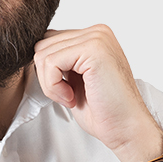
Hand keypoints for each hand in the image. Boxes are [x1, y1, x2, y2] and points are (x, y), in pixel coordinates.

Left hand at [33, 24, 162, 161]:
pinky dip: (53, 86)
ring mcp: (97, 38)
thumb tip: (35, 51)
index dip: (49, 70)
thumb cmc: (103, 110)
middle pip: (43, 45)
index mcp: (94, 36)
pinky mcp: (93, 49)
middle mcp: (97, 31)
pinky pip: (51, 62)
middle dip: (47, 76)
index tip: (66, 90)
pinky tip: (71, 97)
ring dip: (50, 83)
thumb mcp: (74, 77)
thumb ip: (60, 59)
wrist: (127, 130)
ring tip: (71, 96)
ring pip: (43, 53)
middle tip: (67, 95)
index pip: (49, 41)